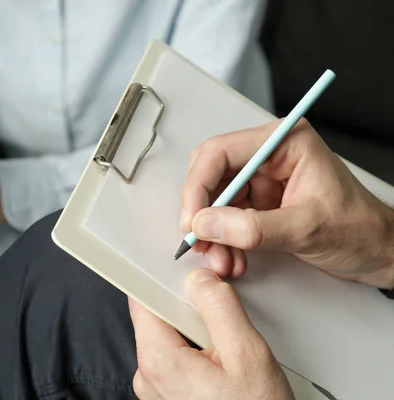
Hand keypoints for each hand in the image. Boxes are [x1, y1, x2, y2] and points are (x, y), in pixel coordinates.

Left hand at [129, 268, 293, 399]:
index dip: (158, 277)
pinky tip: (219, 358)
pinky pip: (174, 356)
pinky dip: (194, 348)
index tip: (173, 266)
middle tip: (218, 309)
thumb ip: (219, 308)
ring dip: (193, 329)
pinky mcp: (168, 393)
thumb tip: (200, 280)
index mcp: (158, 360)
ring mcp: (156, 386)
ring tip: (224, 343)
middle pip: (157, 316)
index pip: (142, 301)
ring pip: (168, 335)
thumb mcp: (246, 353)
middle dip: (186, 305)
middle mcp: (148, 375)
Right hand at [180, 118, 393, 288]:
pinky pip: (225, 219)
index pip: (221, 152)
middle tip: (199, 240)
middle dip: (203, 212)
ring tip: (221, 259)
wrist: (378, 252)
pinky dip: (223, 242)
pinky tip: (232, 259)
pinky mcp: (258, 203)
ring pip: (214, 201)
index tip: (192, 219)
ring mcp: (262, 180)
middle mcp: (268, 157)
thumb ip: (253, 228)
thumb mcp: (306, 228)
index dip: (199, 186)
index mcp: (284, 143)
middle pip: (211, 175)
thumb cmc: (359, 229)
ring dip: (212, 233)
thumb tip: (206, 224)